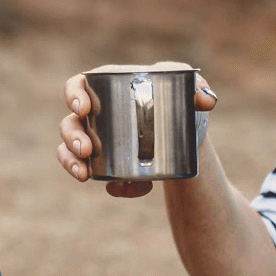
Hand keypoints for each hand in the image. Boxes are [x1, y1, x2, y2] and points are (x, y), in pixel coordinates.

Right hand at [57, 73, 217, 198]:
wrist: (188, 135)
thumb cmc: (181, 100)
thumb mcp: (192, 89)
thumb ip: (200, 88)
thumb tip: (206, 101)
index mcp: (108, 88)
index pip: (77, 86)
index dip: (73, 95)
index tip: (83, 108)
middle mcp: (96, 115)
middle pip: (69, 123)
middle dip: (72, 137)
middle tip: (86, 149)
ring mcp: (98, 141)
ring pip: (70, 151)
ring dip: (72, 163)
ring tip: (85, 175)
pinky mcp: (109, 165)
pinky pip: (100, 177)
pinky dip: (112, 186)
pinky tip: (128, 189)